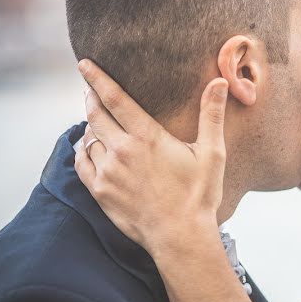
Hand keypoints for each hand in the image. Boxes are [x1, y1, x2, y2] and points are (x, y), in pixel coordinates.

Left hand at [74, 59, 227, 255]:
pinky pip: (81, 162)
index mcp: (147, 137)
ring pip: (88, 138)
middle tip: (90, 88)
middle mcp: (122, 151)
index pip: (114, 99)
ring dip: (91, 125)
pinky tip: (90, 148)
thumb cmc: (199, 195)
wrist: (180, 238)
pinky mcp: (100, 192)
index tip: (84, 64)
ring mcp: (107, 173)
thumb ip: (211, 114)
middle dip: (91, 97)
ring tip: (97, 120)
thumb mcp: (212, 153)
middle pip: (95, 114)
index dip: (97, 78)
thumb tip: (218, 82)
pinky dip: (83, 150)